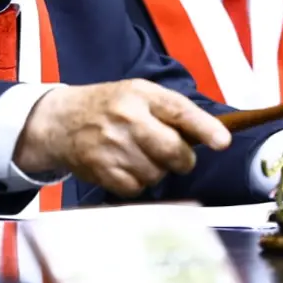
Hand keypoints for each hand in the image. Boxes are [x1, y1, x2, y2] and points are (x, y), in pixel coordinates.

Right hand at [13, 80, 231, 196]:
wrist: (59, 121)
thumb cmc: (108, 107)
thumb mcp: (137, 93)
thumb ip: (170, 110)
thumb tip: (209, 135)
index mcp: (141, 94)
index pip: (180, 111)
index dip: (205, 128)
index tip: (223, 142)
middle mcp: (127, 118)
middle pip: (173, 151)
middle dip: (182, 159)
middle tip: (176, 156)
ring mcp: (113, 146)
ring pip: (157, 174)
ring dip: (156, 171)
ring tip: (140, 156)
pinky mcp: (101, 170)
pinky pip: (136, 189)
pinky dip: (137, 183)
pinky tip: (126, 167)